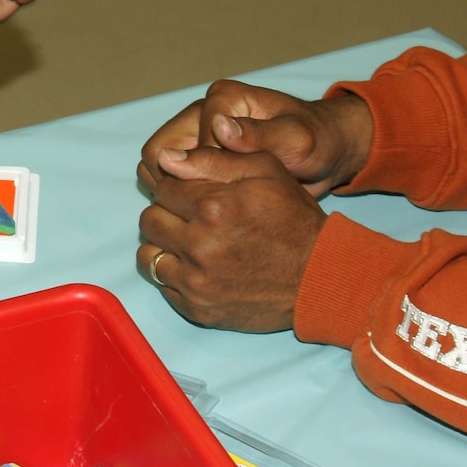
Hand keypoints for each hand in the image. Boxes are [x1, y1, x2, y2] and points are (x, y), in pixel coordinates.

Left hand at [137, 149, 326, 332]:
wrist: (318, 277)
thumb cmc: (294, 220)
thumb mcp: (266, 172)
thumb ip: (212, 159)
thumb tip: (165, 158)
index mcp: (213, 206)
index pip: (163, 188)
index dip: (176, 186)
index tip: (193, 193)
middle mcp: (199, 246)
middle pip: (149, 220)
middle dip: (166, 213)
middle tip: (191, 217)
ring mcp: (196, 282)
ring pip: (147, 254)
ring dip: (163, 244)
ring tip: (189, 241)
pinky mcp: (197, 309)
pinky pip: (161, 285)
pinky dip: (172, 273)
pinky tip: (195, 266)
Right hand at [139, 80, 371, 198]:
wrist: (327, 152)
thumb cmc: (316, 141)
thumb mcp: (295, 139)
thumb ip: (258, 135)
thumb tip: (219, 127)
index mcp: (223, 99)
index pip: (182, 143)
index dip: (201, 175)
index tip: (231, 194)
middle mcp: (203, 114)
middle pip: (159, 153)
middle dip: (178, 185)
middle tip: (212, 209)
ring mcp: (199, 136)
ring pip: (160, 168)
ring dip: (177, 193)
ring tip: (210, 213)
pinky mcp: (202, 158)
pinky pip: (175, 179)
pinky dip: (184, 197)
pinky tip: (210, 213)